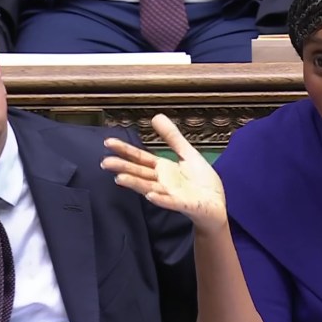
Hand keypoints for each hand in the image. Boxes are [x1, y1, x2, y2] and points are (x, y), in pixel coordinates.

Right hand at [101, 114, 227, 234]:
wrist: (216, 204)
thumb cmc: (201, 182)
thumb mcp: (187, 154)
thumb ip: (172, 138)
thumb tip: (156, 117)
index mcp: (163, 169)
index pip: (140, 158)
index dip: (125, 150)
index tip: (108, 143)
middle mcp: (163, 182)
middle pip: (139, 173)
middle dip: (123, 168)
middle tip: (105, 162)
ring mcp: (171, 194)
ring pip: (150, 188)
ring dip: (135, 184)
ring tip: (119, 178)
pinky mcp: (184, 204)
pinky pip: (171, 202)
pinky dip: (161, 199)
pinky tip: (151, 196)